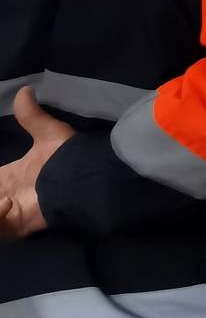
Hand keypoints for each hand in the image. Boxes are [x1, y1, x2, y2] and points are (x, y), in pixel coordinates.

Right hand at [0, 88, 73, 240]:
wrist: (86, 179)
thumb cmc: (68, 157)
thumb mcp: (47, 133)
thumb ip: (31, 115)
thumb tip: (24, 90)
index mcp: (8, 178)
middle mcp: (5, 197)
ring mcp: (9, 215)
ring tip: (0, 196)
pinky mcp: (15, 227)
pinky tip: (5, 202)